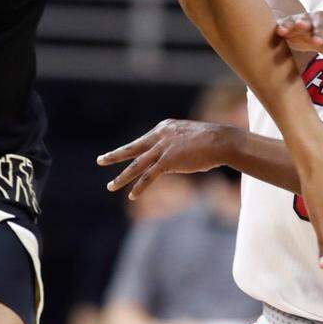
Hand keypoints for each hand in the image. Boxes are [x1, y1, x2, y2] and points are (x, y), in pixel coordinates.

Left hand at [98, 119, 228, 197]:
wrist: (222, 141)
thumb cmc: (213, 141)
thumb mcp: (191, 139)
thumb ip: (178, 146)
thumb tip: (176, 159)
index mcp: (165, 128)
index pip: (145, 141)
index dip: (135, 150)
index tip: (125, 155)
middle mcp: (160, 136)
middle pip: (133, 148)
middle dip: (115, 156)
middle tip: (100, 160)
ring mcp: (163, 148)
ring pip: (137, 165)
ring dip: (122, 177)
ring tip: (110, 186)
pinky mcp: (168, 161)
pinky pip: (149, 176)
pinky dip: (140, 187)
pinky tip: (132, 195)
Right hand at [275, 10, 322, 59]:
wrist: (310, 36)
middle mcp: (321, 21)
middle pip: (321, 24)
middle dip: (320, 31)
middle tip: (318, 41)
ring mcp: (305, 21)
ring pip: (303, 21)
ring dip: (301, 24)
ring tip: (299, 27)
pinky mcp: (291, 25)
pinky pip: (287, 24)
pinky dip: (284, 26)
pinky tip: (280, 31)